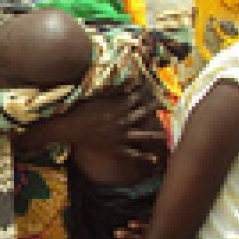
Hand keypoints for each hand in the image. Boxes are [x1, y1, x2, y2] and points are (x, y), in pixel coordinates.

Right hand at [47, 92, 165, 165]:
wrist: (70, 129)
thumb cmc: (81, 111)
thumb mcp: (95, 97)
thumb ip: (110, 91)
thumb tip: (121, 79)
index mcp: (116, 107)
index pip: (136, 98)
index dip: (147, 93)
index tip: (156, 89)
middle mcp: (121, 121)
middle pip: (143, 113)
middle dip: (156, 108)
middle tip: (168, 104)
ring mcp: (119, 136)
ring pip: (142, 135)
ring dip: (156, 134)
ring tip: (168, 134)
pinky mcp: (116, 148)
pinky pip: (132, 153)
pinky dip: (143, 157)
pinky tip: (155, 159)